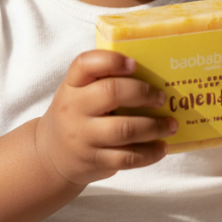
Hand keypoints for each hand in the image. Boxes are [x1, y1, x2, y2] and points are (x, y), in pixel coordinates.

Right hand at [35, 50, 176, 185]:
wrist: (51, 155)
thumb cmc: (77, 113)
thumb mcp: (79, 91)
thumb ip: (103, 79)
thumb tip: (151, 73)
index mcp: (72, 84)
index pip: (85, 64)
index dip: (111, 61)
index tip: (134, 64)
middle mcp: (74, 108)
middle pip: (111, 92)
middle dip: (143, 93)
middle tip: (161, 97)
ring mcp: (83, 137)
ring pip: (124, 129)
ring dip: (154, 126)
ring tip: (171, 124)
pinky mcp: (94, 161)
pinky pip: (127, 158)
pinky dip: (149, 153)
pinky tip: (162, 147)